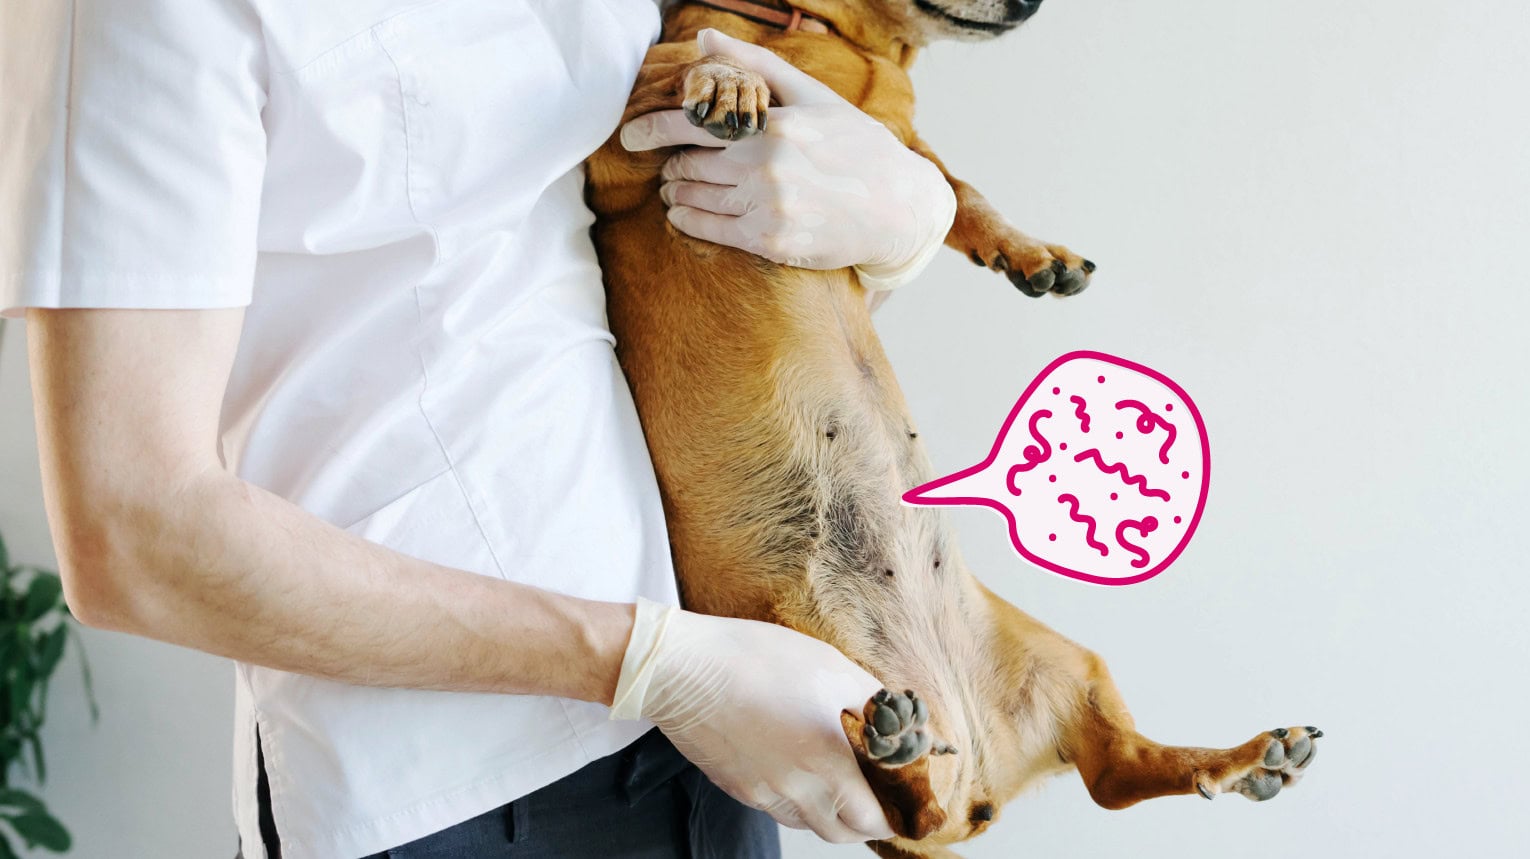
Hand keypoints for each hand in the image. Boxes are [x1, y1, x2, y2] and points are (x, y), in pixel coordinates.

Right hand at [610, 598, 895, 843]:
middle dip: (865, 821)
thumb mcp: (829, 666)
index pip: (872, 819)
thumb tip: (900, 719)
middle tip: (876, 797)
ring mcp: (762, 793)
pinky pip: (777, 808)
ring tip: (838, 782)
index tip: (901, 801)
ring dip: (830, 813)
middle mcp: (796, 789)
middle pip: (842, 832)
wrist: (681, 668)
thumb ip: (871, 700)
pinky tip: (796, 769)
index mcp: (827, 763)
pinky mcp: (737, 787)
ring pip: (808, 823)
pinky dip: (797, 801)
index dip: (892, 815)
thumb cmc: (756, 659)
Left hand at [619, 28, 955, 289]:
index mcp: (773, 125)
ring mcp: (768, 206)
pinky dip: (688, 220)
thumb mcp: (811, 95)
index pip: (693, 123)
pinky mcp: (771, 241)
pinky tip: (683, 213)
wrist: (897, 206)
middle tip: (671, 166)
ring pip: (695, 197)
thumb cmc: (854, 144)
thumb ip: (754, 64)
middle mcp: (767, 166)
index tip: (629, 137)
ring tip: (677, 189)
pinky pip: (710, 229)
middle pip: (689, 164)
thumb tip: (702, 39)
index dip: (652, 130)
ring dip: (678, 193)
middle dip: (673, 165)